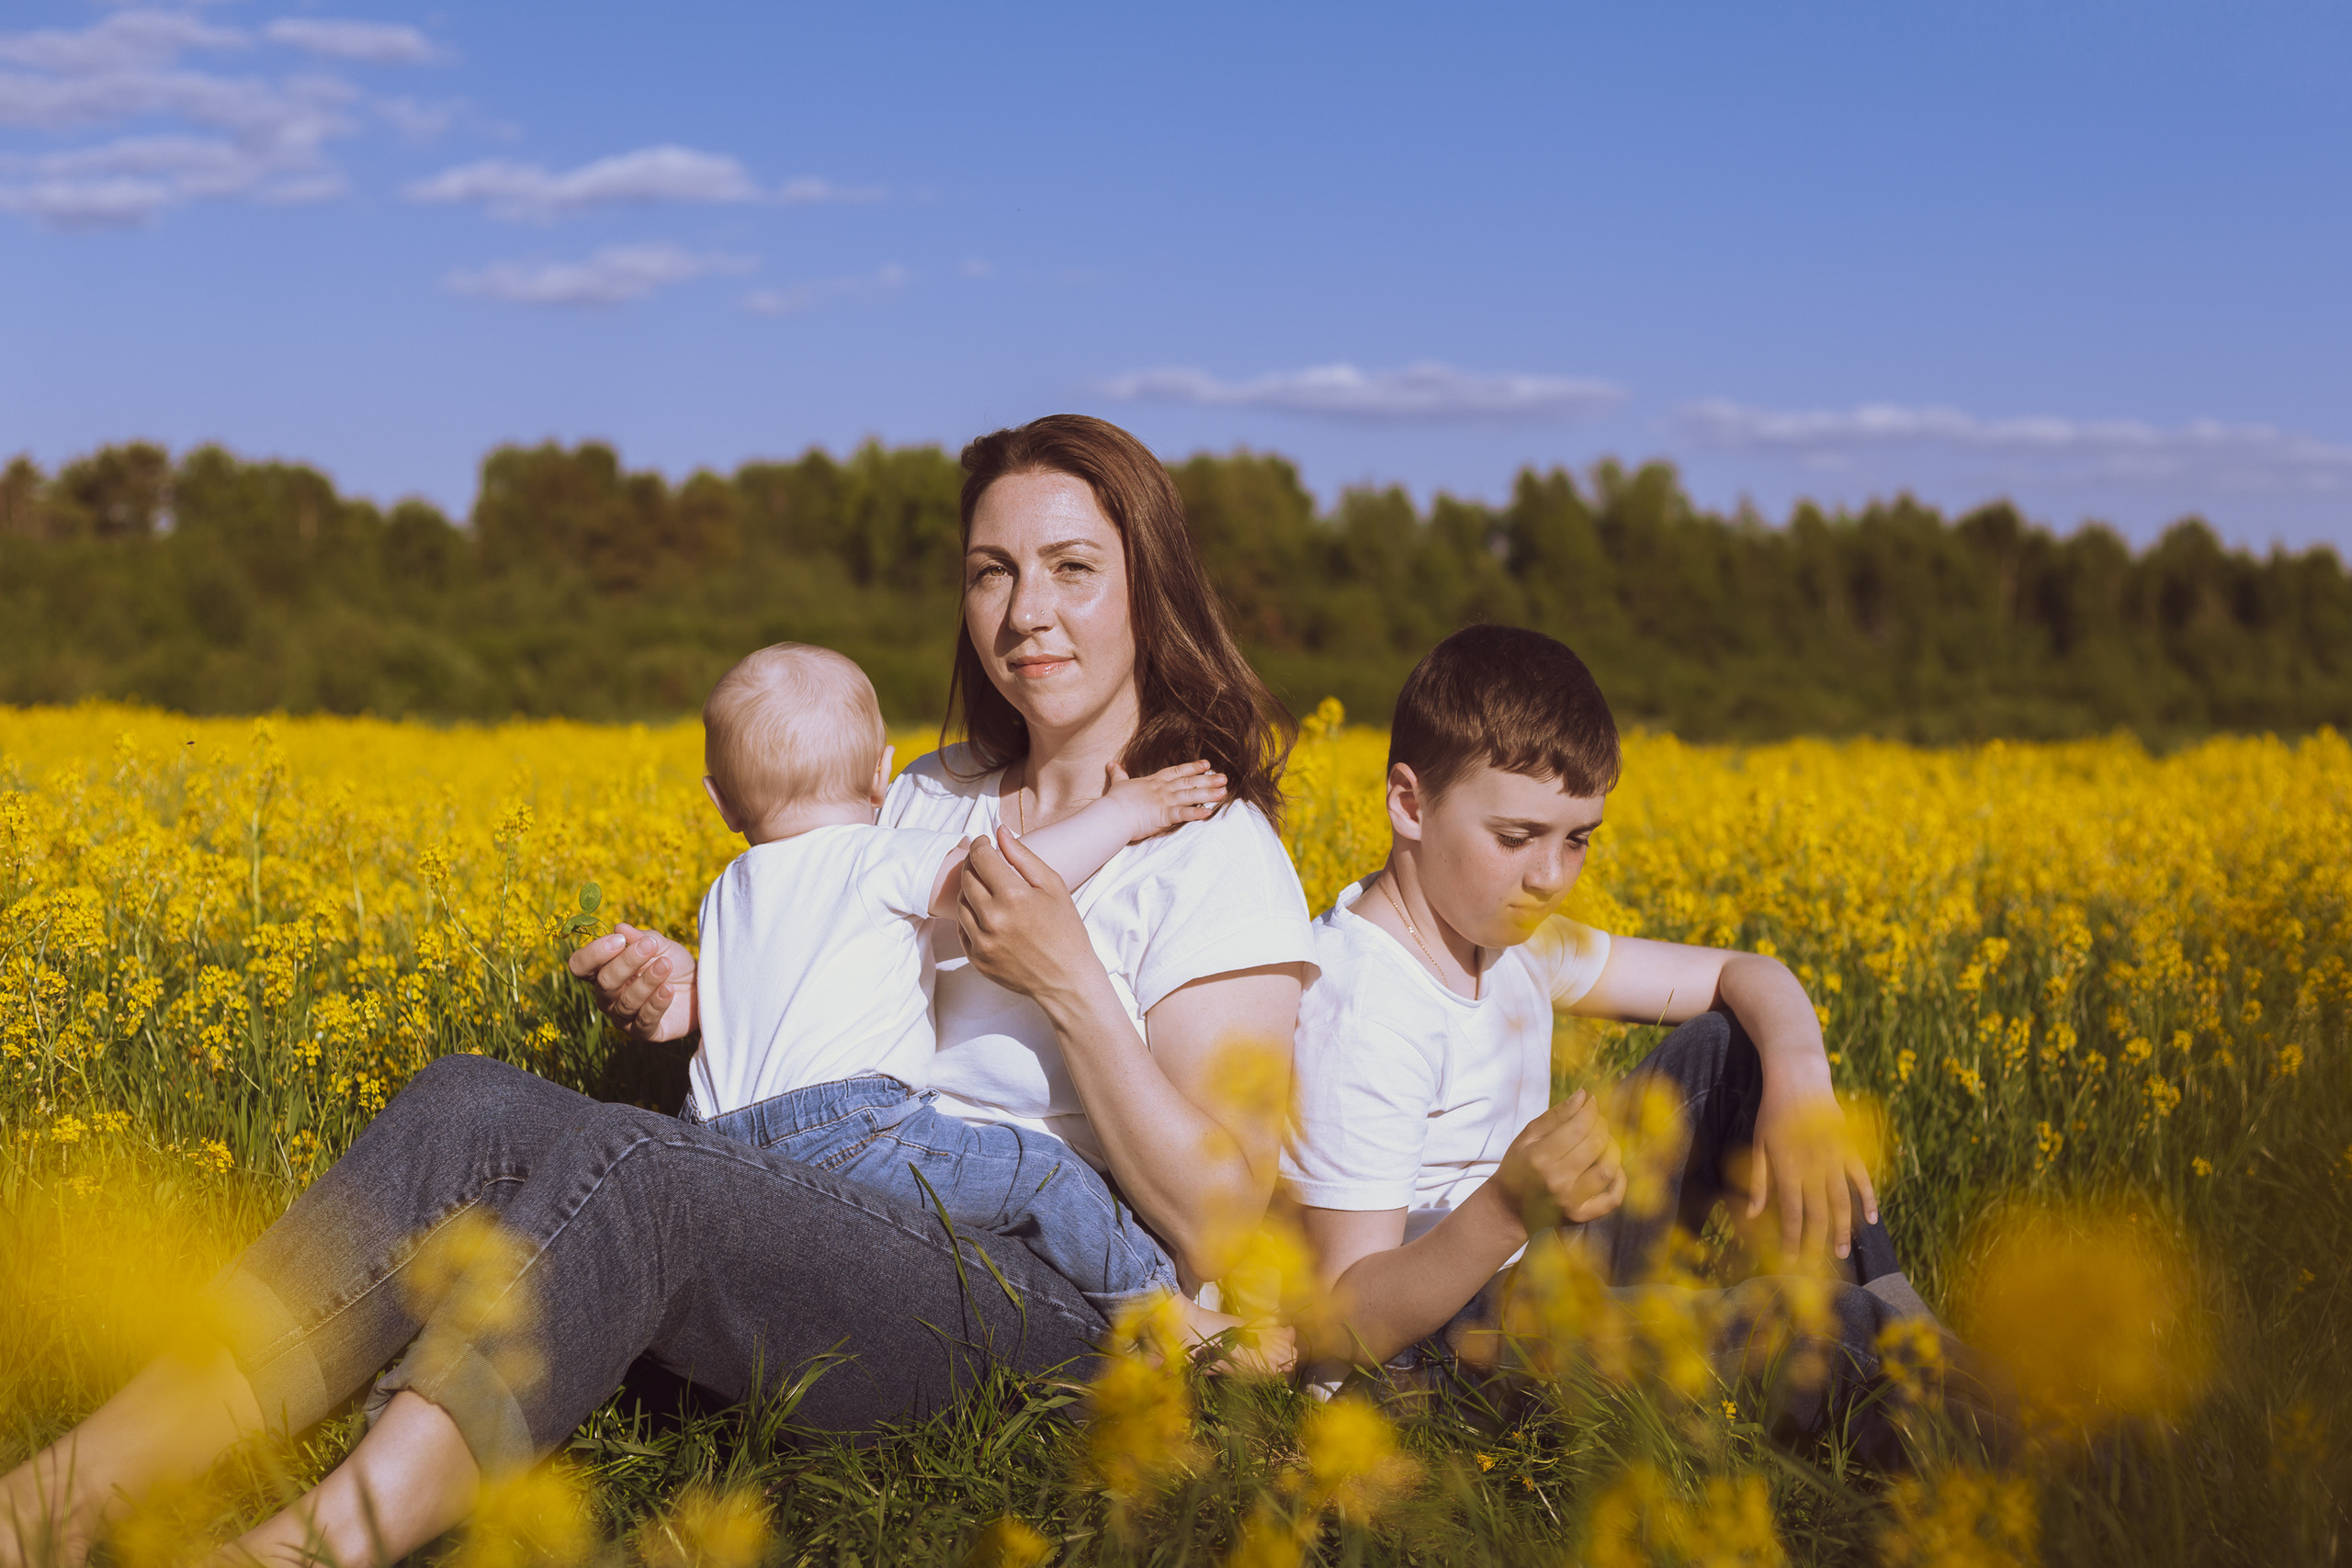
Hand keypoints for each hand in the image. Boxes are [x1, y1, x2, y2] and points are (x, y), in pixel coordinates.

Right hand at [566, 922, 696, 1042]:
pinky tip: (668, 989)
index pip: (580, 965)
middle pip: (604, 982)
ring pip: (626, 1002)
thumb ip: (640, 937)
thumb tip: (620, 928)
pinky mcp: (645, 1033)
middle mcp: (608, 997)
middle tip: (651, 946)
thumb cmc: (672, 963)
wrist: (700, 986)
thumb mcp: (660, 945)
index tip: (619, 940)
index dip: (594, 953)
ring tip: (666, 965)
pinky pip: (644, 1020)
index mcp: (603, 972)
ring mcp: (624, 1017)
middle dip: (627, 962)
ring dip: (647, 981)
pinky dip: (656, 1003)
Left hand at [956, 830, 1098, 1003]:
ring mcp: (981, 941)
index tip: (984, 842)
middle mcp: (992, 918)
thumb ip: (1023, 856)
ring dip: (970, 889)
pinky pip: (961, 927)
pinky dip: (970, 914)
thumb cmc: (1065, 930)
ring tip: (988, 888)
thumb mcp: (1052, 886)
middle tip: (985, 862)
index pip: (981, 857)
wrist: (1066, 979)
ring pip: (960, 901)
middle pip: (966, 877)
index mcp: (1014, 896)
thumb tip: (999, 831)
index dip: (980, 844)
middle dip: (973, 863)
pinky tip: (986, 912)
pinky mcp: (976, 958)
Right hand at [1103, 759, 1226, 841]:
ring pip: (1190, 796)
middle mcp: (1162, 789)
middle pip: (1188, 782)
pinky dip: (1197, 813)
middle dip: (1207, 780)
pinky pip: (1183, 814)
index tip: (1207, 765)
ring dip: (1208, 794)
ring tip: (1223, 792)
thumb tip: (1111, 763)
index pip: (1176, 772)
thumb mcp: (1118, 784)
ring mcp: (1164, 802)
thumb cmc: (1115, 801)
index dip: (1192, 768)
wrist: (1112, 814)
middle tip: (1224, 777)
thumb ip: (1118, 773)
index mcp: (1153, 782)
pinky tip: (1209, 812)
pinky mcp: (1164, 816)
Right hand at [1493, 1090, 1626, 1228]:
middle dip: (1601, 1125)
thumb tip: (1583, 1095)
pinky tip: (1614, 1168)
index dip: (1590, 1110)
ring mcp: (1571, 1201)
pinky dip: (1620, 1180)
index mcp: (1539, 1157)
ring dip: (1612, 1148)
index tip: (1591, 1102)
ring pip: (1608, 1168)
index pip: (1578, 1127)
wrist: (1510, 1208)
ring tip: (1604, 1140)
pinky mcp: (1581, 1216)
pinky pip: (1612, 1198)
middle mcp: (1557, 1180)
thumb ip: (1555, 1116)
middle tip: (1597, 1120)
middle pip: (1595, 1144)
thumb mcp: (1527, 1137)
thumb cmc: (1517, 1167)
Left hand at [1742, 1077, 1879, 1261]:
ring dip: (1843, 1229)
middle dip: (1817, 1242)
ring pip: (1842, 1201)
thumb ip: (1759, 1181)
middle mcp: (1813, 1167)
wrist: (1799, 1079)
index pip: (1792, 1213)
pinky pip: (1861, 1177)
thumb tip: (1753, 1215)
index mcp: (1788, 1167)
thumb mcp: (1757, 1144)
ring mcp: (1834, 1157)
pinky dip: (1868, 1198)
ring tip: (1842, 1252)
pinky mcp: (1849, 1148)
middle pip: (1819, 1213)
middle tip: (1818, 1266)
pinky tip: (1872, 1219)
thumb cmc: (1772, 1113)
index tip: (1792, 1260)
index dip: (1793, 1239)